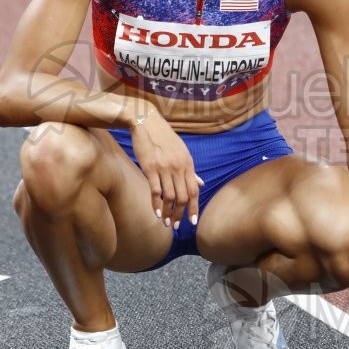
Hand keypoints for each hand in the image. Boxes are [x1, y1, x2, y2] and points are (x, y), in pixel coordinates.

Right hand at [130, 107, 202, 228]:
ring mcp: (164, 168)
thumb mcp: (182, 152)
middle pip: (182, 197)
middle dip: (180, 214)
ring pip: (169, 197)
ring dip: (168, 213)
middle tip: (176, 226)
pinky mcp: (150, 168)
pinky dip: (156, 205)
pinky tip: (156, 213)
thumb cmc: (164, 138)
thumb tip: (202, 184)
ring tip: (166, 222)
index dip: (194, 208)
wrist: (146, 122)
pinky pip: (155, 191)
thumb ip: (190, 170)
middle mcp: (178, 167)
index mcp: (188, 163)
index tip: (193, 222)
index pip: (194, 190)